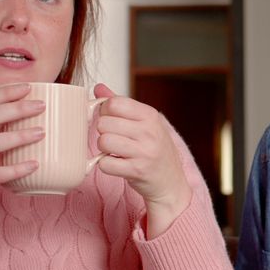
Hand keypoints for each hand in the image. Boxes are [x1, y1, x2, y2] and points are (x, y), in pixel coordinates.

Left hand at [92, 84, 190, 237]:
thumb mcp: (144, 123)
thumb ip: (121, 105)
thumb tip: (98, 88)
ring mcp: (144, 151)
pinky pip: (105, 163)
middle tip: (116, 140)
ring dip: (104, 149)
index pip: (114, 103)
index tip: (113, 121)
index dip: (106, 112)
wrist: (171, 182)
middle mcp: (149, 131)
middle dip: (104, 132)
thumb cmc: (155, 150)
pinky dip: (106, 165)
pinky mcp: (137, 170)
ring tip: (116, 152)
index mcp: (150, 115)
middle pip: (104, 123)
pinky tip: (117, 164)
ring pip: (103, 141)